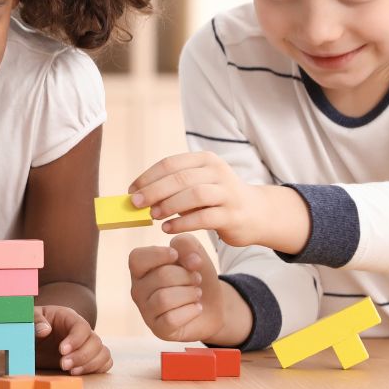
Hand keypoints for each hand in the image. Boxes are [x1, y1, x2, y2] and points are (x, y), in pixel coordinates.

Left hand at [33, 306, 111, 374]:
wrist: (33, 339)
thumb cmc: (31, 325)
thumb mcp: (28, 318)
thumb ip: (35, 320)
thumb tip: (45, 330)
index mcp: (69, 317)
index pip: (82, 326)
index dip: (76, 340)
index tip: (62, 351)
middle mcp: (82, 331)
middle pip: (95, 341)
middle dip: (81, 356)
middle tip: (63, 365)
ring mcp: (87, 345)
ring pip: (103, 353)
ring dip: (91, 365)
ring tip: (71, 372)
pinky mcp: (89, 358)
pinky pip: (105, 362)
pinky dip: (98, 369)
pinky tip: (79, 373)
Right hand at [128, 235, 226, 343]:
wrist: (211, 306)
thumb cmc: (196, 278)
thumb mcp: (194, 253)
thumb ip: (186, 244)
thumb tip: (190, 260)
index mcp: (141, 270)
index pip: (137, 258)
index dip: (158, 254)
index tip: (176, 255)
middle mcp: (138, 290)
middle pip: (161, 276)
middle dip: (187, 275)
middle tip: (196, 279)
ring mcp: (147, 311)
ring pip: (165, 299)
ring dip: (190, 294)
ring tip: (197, 293)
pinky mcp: (159, 329)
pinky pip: (172, 319)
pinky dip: (191, 311)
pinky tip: (197, 308)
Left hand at [129, 151, 269, 246]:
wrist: (256, 213)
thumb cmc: (217, 198)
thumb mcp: (197, 185)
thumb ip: (173, 187)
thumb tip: (138, 196)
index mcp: (205, 160)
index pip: (170, 164)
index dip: (148, 177)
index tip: (132, 191)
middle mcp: (218, 172)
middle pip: (180, 179)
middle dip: (154, 191)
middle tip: (136, 204)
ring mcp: (228, 193)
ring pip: (194, 195)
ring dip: (169, 206)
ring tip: (153, 216)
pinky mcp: (233, 215)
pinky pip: (204, 218)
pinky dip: (182, 223)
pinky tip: (167, 228)